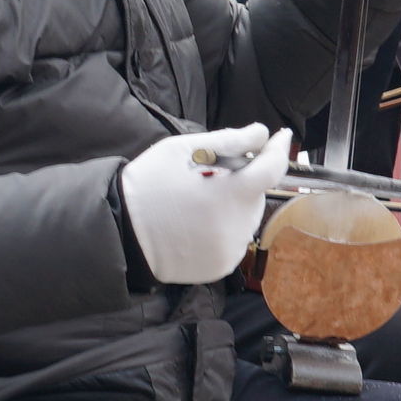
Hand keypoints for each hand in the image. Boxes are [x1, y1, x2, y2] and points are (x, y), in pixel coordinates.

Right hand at [117, 123, 289, 284]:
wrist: (121, 232)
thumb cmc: (148, 185)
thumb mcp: (181, 150)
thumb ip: (227, 140)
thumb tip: (260, 133)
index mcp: (230, 192)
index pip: (272, 169)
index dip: (279, 150)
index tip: (280, 138)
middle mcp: (237, 225)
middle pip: (255, 195)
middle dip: (242, 182)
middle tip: (211, 176)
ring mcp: (230, 250)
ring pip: (245, 219)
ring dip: (232, 207)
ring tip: (198, 204)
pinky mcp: (221, 267)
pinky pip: (232, 241)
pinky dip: (222, 229)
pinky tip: (196, 225)